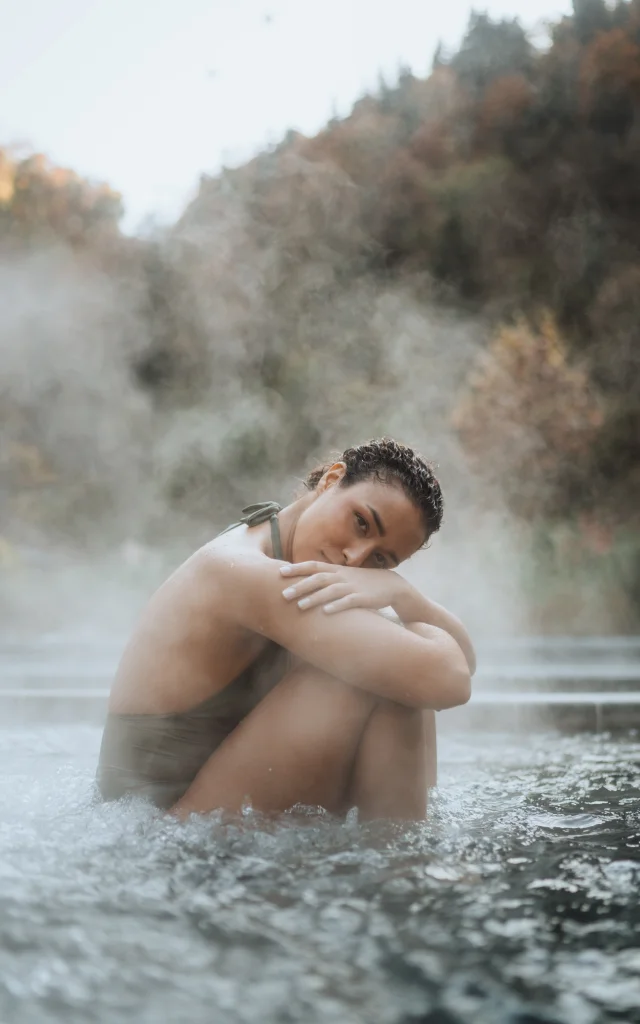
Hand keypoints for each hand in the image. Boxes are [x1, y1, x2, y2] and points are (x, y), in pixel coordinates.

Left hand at [280, 561, 405, 614]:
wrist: (391, 585)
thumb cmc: (362, 582)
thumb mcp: (344, 576)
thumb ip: (326, 577)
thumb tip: (304, 581)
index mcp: (336, 570)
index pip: (313, 566)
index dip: (296, 568)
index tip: (279, 572)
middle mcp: (342, 577)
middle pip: (318, 579)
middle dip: (300, 586)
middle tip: (283, 595)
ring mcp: (352, 587)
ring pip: (330, 591)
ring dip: (314, 598)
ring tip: (300, 606)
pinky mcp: (363, 598)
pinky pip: (348, 602)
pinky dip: (337, 606)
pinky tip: (326, 612)